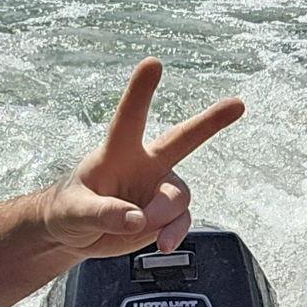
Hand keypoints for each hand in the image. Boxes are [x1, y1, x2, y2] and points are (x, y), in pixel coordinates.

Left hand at [42, 59, 243, 259]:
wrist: (75, 235)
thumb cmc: (68, 210)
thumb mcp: (74, 211)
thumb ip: (103, 213)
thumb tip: (136, 219)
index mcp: (117, 152)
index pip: (130, 117)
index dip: (141, 91)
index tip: (153, 64)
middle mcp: (144, 164)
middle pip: (183, 139)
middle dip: (211, 122)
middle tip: (237, 105)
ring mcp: (157, 188)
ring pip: (179, 196)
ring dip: (165, 216)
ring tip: (145, 230)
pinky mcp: (165, 215)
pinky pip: (181, 221)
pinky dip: (173, 234)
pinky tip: (162, 242)